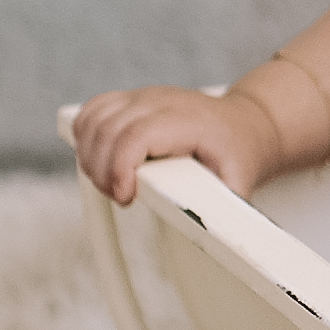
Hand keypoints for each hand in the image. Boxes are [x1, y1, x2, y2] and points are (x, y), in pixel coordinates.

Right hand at [69, 85, 274, 206]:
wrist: (244, 123)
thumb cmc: (239, 152)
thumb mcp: (239, 181)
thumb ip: (221, 207)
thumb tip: (207, 232)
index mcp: (187, 120)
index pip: (137, 134)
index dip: (120, 167)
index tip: (126, 197)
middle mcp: (160, 101)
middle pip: (108, 129)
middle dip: (102, 171)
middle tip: (121, 197)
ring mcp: (142, 97)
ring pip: (94, 119)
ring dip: (90, 157)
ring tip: (112, 184)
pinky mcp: (130, 100)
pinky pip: (93, 112)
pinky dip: (85, 137)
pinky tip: (101, 162)